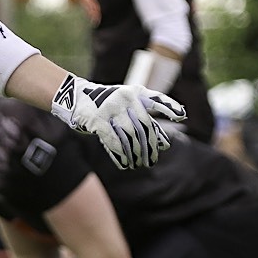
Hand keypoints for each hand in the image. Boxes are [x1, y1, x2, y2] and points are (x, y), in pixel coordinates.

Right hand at [50, 74, 184, 169]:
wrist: (76, 97)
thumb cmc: (107, 105)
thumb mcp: (126, 106)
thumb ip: (144, 121)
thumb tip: (164, 145)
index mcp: (135, 93)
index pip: (156, 99)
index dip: (169, 106)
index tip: (181, 116)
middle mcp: (124, 98)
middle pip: (144, 126)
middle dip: (149, 146)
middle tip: (152, 160)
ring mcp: (110, 108)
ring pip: (130, 136)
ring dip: (136, 154)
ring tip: (139, 164)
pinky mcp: (97, 120)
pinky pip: (113, 141)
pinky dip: (121, 155)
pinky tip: (126, 164)